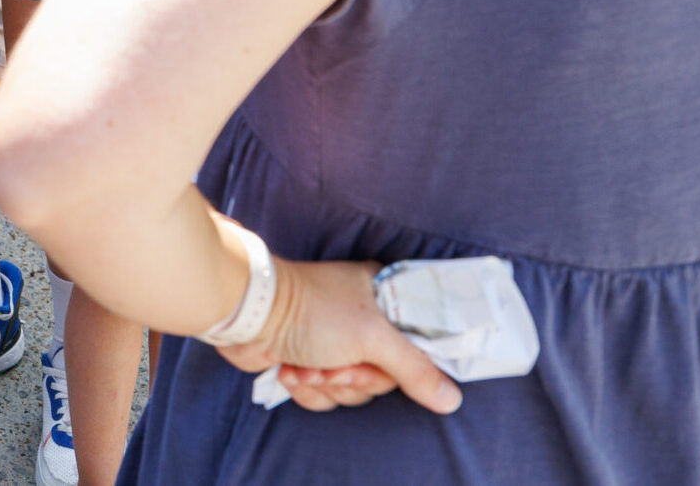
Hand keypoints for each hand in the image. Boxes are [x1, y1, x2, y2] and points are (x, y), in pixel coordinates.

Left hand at [215, 258, 462, 415]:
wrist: (247, 314)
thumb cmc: (311, 311)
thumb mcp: (372, 336)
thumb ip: (414, 368)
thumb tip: (452, 399)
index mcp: (384, 300)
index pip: (419, 346)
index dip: (404, 365)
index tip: (383, 360)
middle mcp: (363, 322)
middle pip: (385, 377)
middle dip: (356, 378)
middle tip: (336, 362)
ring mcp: (335, 344)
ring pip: (354, 391)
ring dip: (328, 385)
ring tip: (307, 363)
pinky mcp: (309, 363)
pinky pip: (325, 396)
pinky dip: (307, 389)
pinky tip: (290, 368)